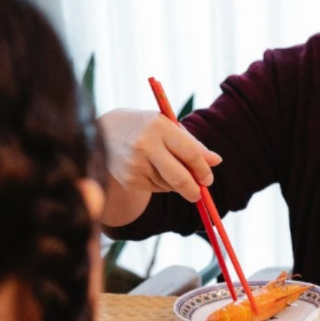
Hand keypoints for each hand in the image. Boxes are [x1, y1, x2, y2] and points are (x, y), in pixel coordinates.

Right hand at [99, 108, 222, 202]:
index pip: (190, 153)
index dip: (203, 169)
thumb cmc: (145, 127)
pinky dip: (161, 184)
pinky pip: (156, 188)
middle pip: (179, 177)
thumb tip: (216, 162)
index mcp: (159, 127)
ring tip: (163, 165)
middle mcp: (145, 146)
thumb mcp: (167, 126)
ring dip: (175, 183)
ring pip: (169, 185)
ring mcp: (135, 164)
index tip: (208, 179)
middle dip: (193, 189)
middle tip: (199, 194)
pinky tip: (150, 169)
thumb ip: (192, 144)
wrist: (103, 132)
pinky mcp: (129, 179)